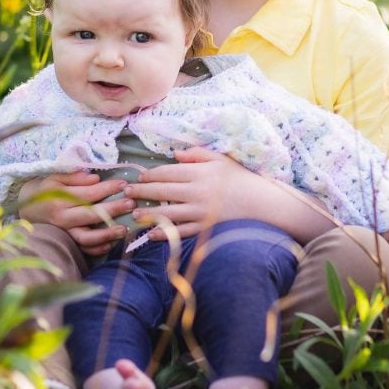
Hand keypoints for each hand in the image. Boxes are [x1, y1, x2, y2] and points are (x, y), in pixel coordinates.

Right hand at [18, 171, 135, 255]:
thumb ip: (74, 177)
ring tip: (124, 229)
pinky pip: (82, 249)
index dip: (108, 189)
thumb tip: (95, 179)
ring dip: (107, 234)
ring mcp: (64, 233)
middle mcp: (62, 218)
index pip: (89, 193)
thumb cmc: (43, 191)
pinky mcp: (65, 243)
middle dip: (113, 209)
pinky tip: (110, 244)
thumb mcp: (54, 178)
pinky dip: (96, 249)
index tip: (123, 184)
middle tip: (131, 204)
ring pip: (87, 237)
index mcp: (60, 199)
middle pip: (91, 214)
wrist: (23, 210)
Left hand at [124, 147, 267, 239]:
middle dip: (141, 191)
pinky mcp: (205, 228)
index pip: (167, 172)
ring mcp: (200, 212)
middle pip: (162, 191)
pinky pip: (181, 232)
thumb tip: (174, 154)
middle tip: (126, 192)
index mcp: (199, 173)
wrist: (262, 203)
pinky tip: (153, 234)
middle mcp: (197, 191)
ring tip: (134, 213)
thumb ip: (197, 154)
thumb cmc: (241, 178)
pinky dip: (165, 234)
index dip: (150, 174)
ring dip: (148, 213)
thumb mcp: (221, 159)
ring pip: (167, 212)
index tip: (138, 177)